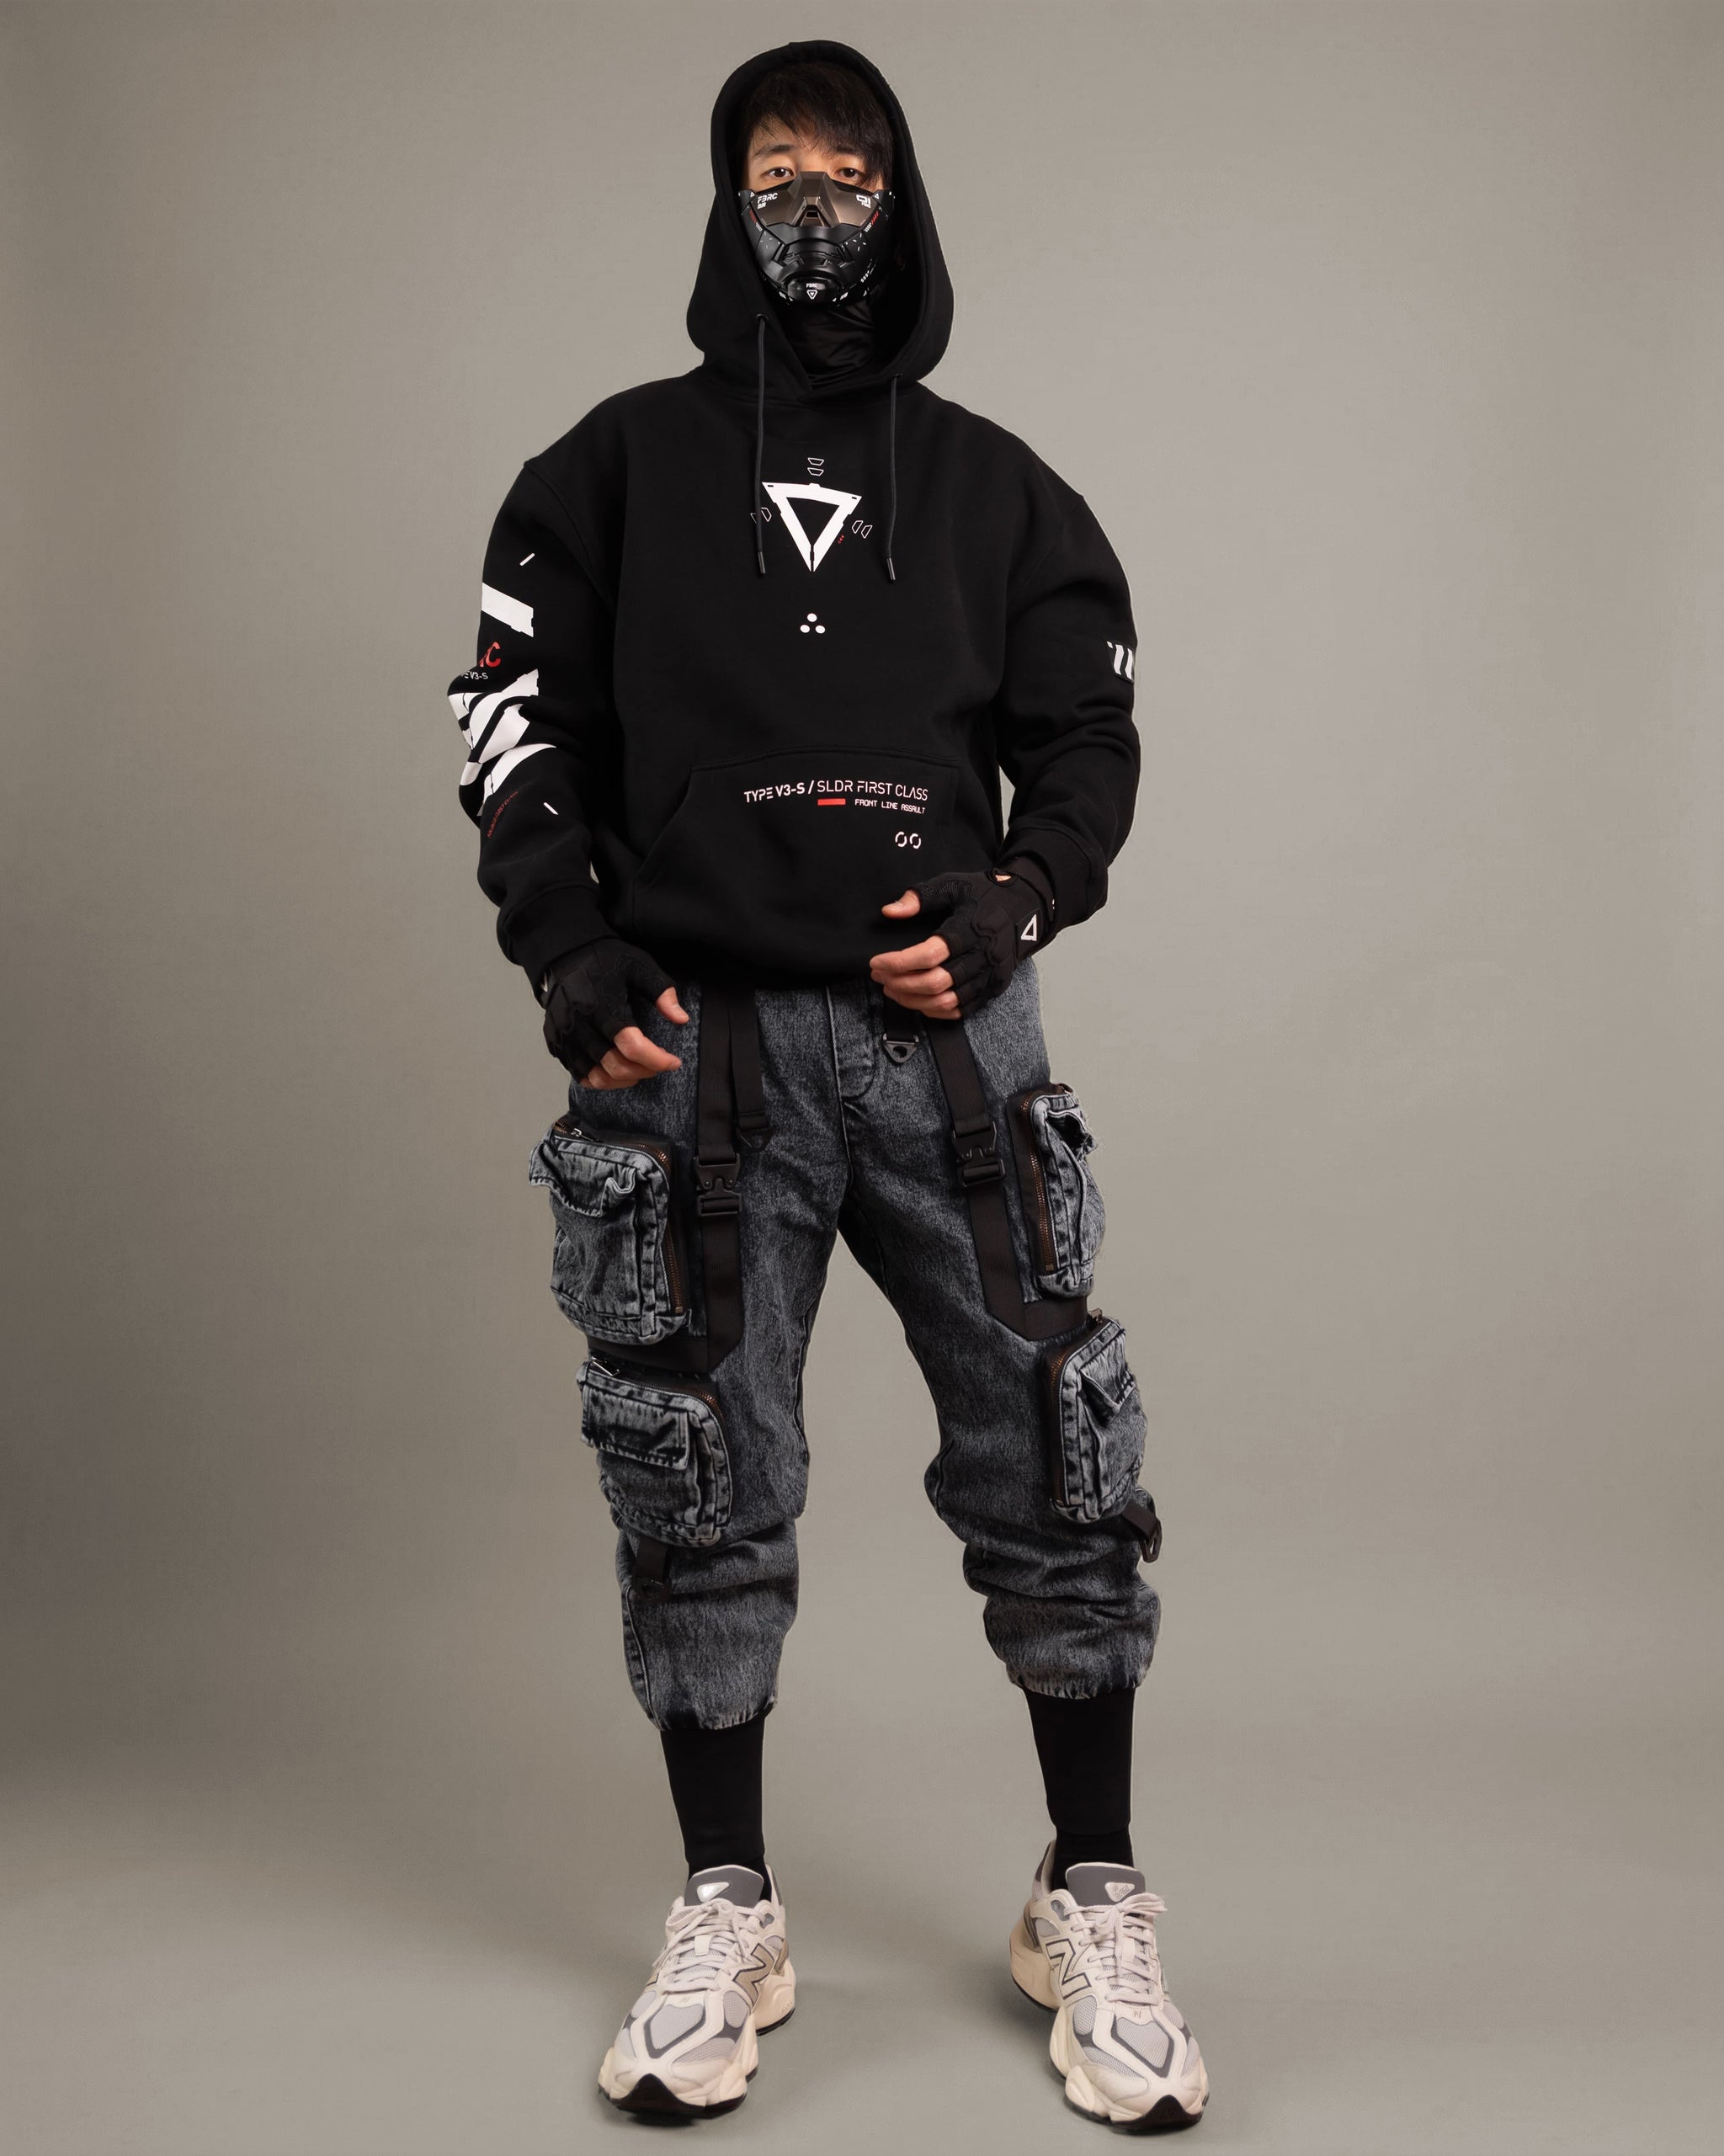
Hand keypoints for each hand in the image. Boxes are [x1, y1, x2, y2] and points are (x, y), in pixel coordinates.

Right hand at [539, 938, 689, 1087]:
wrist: (565, 954)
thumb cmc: (604, 959)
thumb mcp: (639, 964)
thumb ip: (661, 991)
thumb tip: (681, 1019)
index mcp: (603, 1004)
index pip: (631, 1046)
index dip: (656, 1060)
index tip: (673, 1062)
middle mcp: (580, 1023)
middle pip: (615, 1066)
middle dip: (644, 1071)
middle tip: (658, 1065)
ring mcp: (565, 1036)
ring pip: (596, 1077)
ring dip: (623, 1080)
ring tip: (639, 1071)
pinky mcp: (556, 1042)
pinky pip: (578, 1074)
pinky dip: (600, 1080)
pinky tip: (616, 1072)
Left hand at [869, 869, 1047, 1018]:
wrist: (1026, 908)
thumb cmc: (985, 895)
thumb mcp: (952, 885)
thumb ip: (920, 897)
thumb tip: (890, 911)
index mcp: (970, 929)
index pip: (929, 955)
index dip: (898, 962)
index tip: (876, 962)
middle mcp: (982, 956)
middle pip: (934, 983)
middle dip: (900, 983)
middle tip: (880, 977)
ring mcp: (990, 976)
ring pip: (945, 1001)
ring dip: (913, 1000)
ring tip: (893, 990)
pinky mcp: (994, 988)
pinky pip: (961, 1010)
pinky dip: (935, 1010)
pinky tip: (918, 1001)